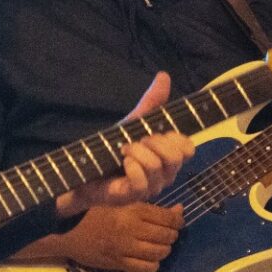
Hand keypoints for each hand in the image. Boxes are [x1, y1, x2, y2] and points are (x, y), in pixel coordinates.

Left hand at [55, 72, 194, 216]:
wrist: (82, 173)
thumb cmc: (111, 150)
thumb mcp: (132, 123)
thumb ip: (150, 103)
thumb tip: (164, 76)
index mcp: (167, 159)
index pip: (188, 148)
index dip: (174, 137)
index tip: (154, 132)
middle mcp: (164, 175)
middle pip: (177, 156)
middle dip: (155, 141)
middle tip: (136, 141)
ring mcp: (151, 188)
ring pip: (158, 165)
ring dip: (137, 151)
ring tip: (123, 150)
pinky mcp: (134, 196)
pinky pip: (142, 180)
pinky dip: (131, 165)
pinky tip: (122, 163)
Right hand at [55, 203, 184, 271]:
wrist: (67, 229)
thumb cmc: (94, 210)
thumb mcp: (121, 202)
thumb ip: (149, 207)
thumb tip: (179, 210)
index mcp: (132, 210)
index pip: (167, 218)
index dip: (178, 221)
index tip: (177, 222)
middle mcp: (131, 228)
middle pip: (166, 236)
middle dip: (172, 236)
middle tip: (167, 234)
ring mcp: (125, 248)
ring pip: (159, 253)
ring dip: (164, 250)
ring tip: (158, 246)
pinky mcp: (118, 263)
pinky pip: (146, 268)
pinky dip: (153, 265)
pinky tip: (149, 259)